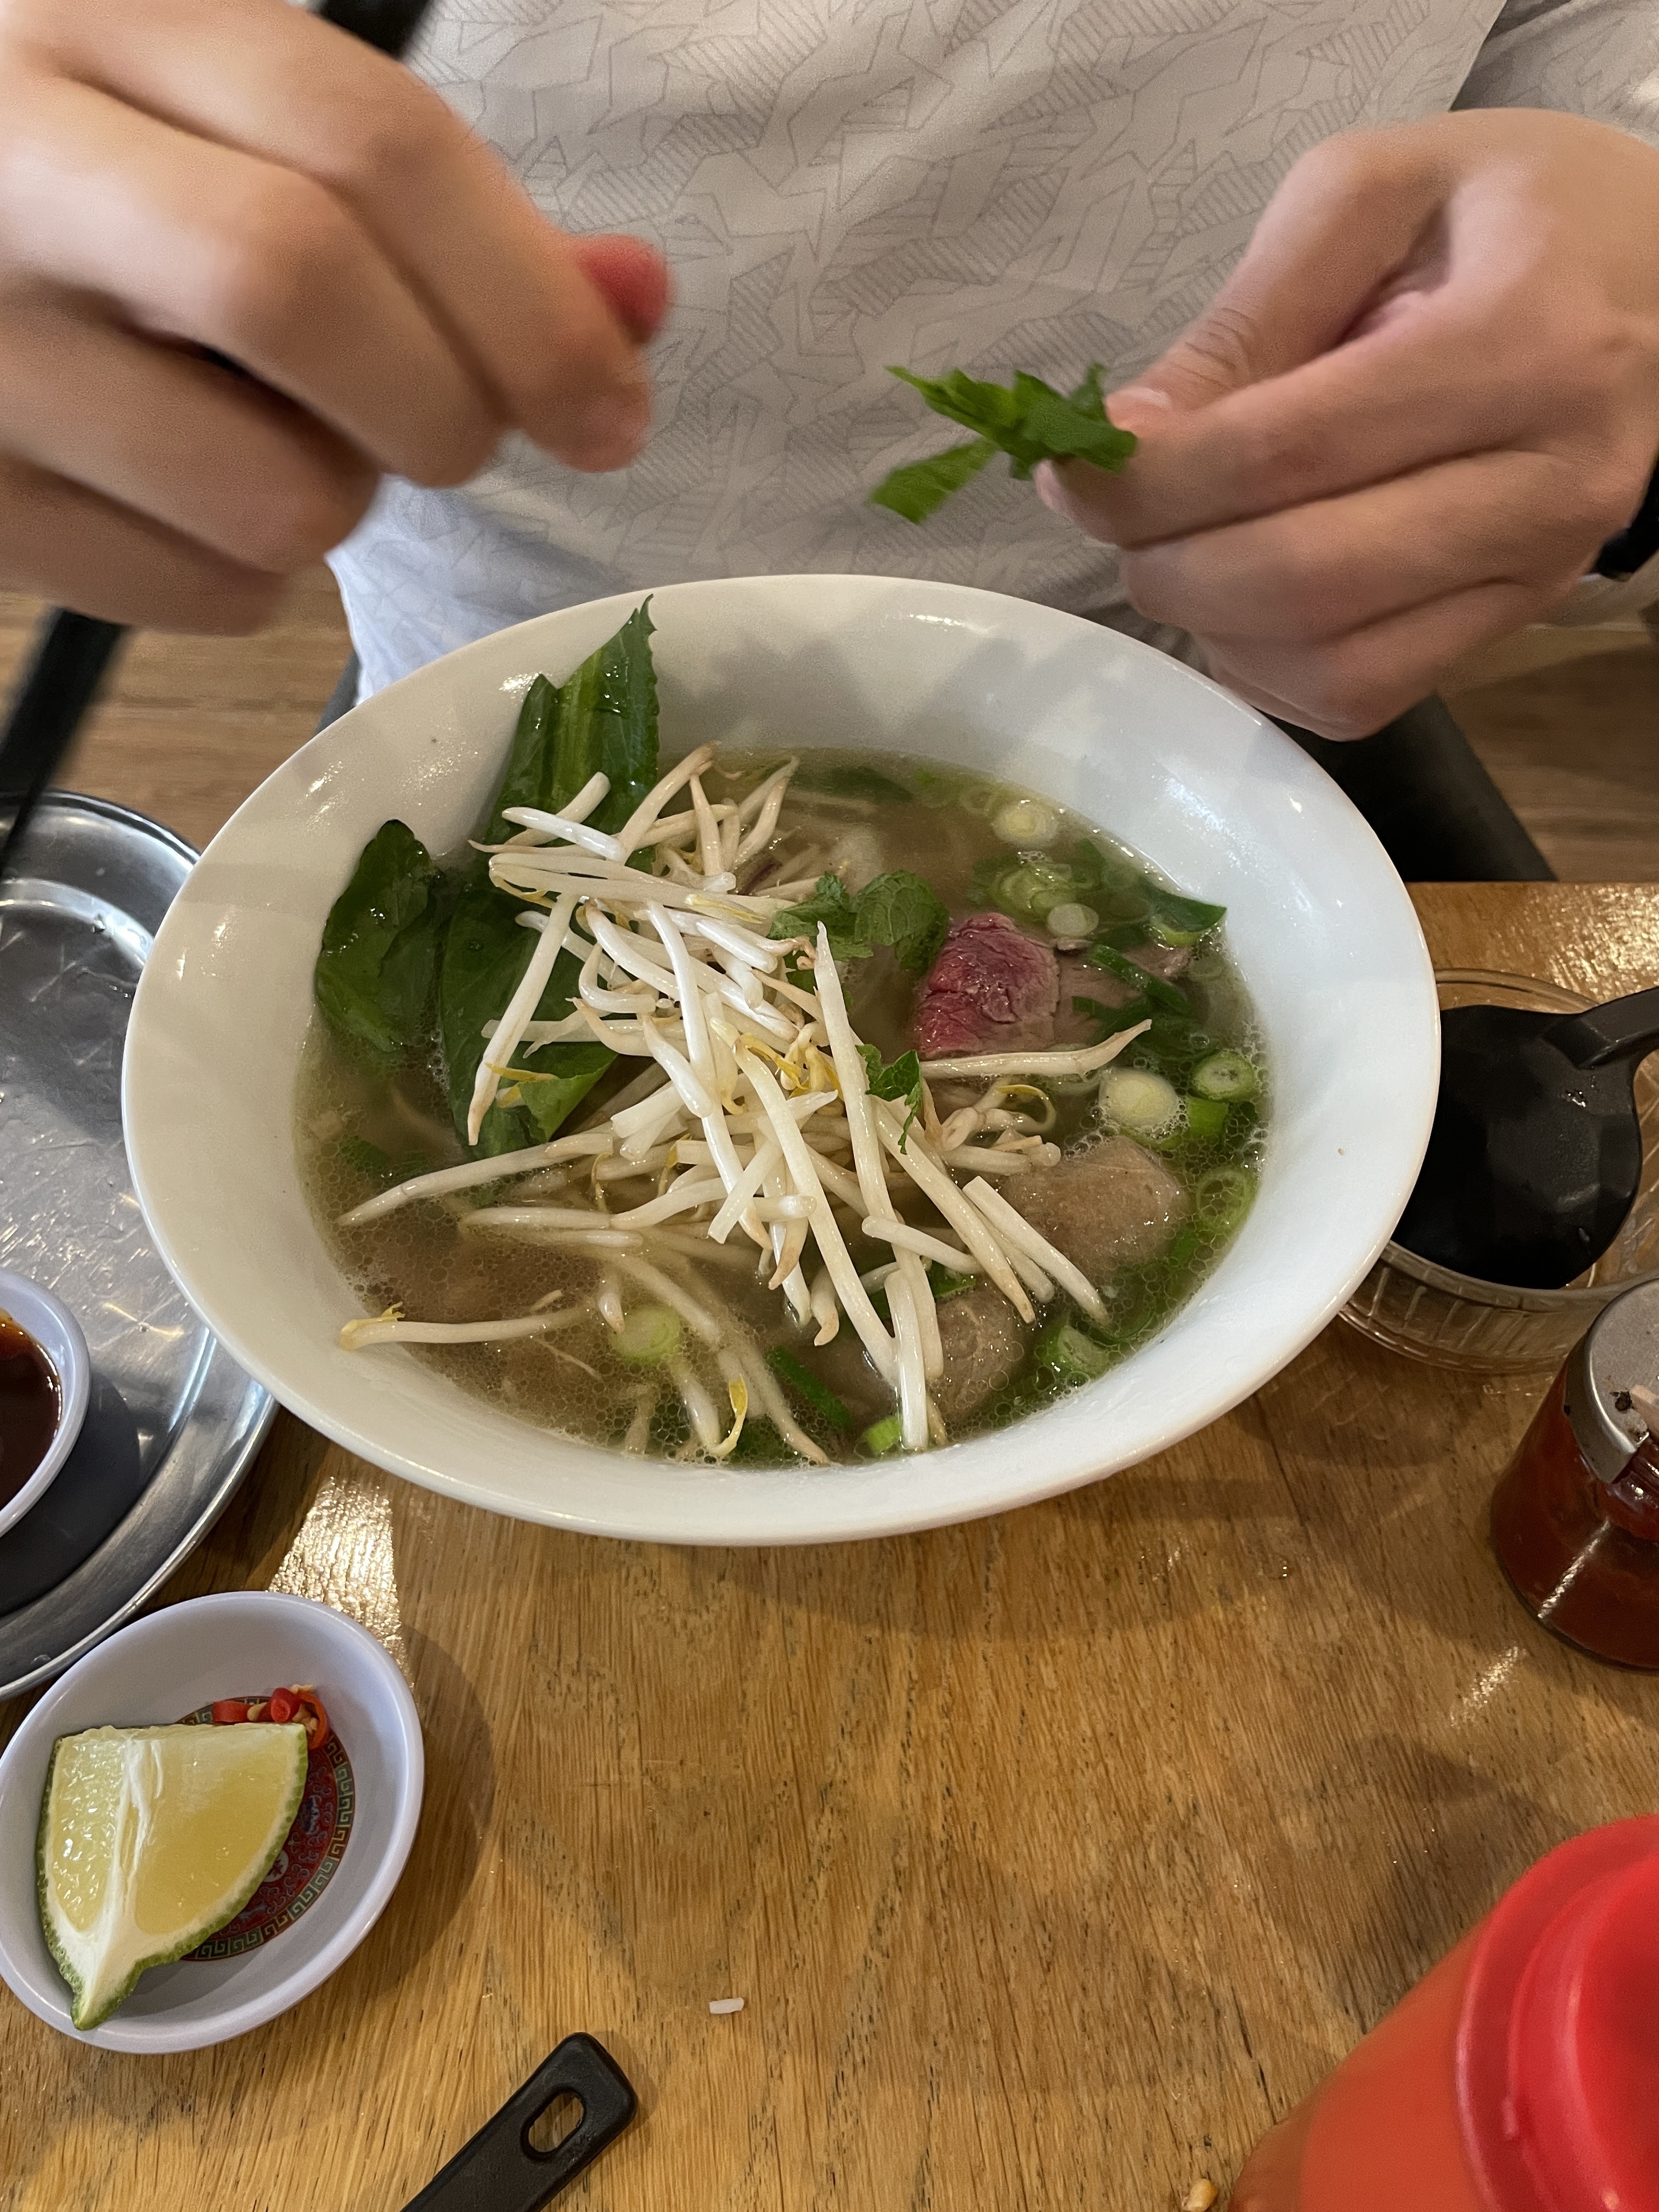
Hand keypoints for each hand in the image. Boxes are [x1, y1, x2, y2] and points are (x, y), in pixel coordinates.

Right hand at [0, 0, 668, 630]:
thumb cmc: (121, 198)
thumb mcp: (260, 148)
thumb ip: (455, 216)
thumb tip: (634, 303)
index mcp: (108, 23)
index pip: (366, 142)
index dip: (530, 298)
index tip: (613, 409)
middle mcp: (16, 165)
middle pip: (297, 286)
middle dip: (442, 405)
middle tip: (455, 436)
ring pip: (266, 491)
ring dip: (337, 501)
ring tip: (278, 440)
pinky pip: (204, 596)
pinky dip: (251, 578)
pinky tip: (195, 498)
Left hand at [1037, 111, 1658, 737]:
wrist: (1655, 278)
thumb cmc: (1503, 213)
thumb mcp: (1369, 195)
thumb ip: (1244, 317)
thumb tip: (1129, 440)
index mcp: (1520, 340)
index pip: (1288, 450)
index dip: (1152, 480)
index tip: (1077, 469)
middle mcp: (1548, 479)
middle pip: (1302, 580)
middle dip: (1168, 563)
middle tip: (1118, 518)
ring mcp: (1538, 571)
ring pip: (1330, 666)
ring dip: (1214, 628)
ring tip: (1184, 549)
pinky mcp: (1510, 627)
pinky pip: (1360, 699)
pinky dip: (1268, 670)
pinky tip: (1245, 599)